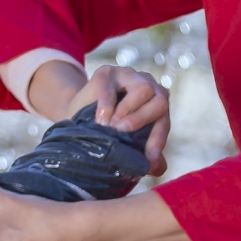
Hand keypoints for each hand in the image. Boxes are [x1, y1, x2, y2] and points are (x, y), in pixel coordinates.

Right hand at [25, 55, 170, 171]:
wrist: (77, 113)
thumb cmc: (106, 129)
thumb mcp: (125, 141)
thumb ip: (143, 152)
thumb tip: (158, 168)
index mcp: (156, 104)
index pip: (163, 122)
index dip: (157, 141)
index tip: (148, 161)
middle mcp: (148, 87)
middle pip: (160, 100)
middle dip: (143, 119)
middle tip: (123, 133)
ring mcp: (129, 76)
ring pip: (144, 88)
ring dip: (129, 109)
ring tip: (112, 126)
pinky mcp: (107, 72)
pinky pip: (111, 86)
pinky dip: (107, 104)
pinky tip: (100, 120)